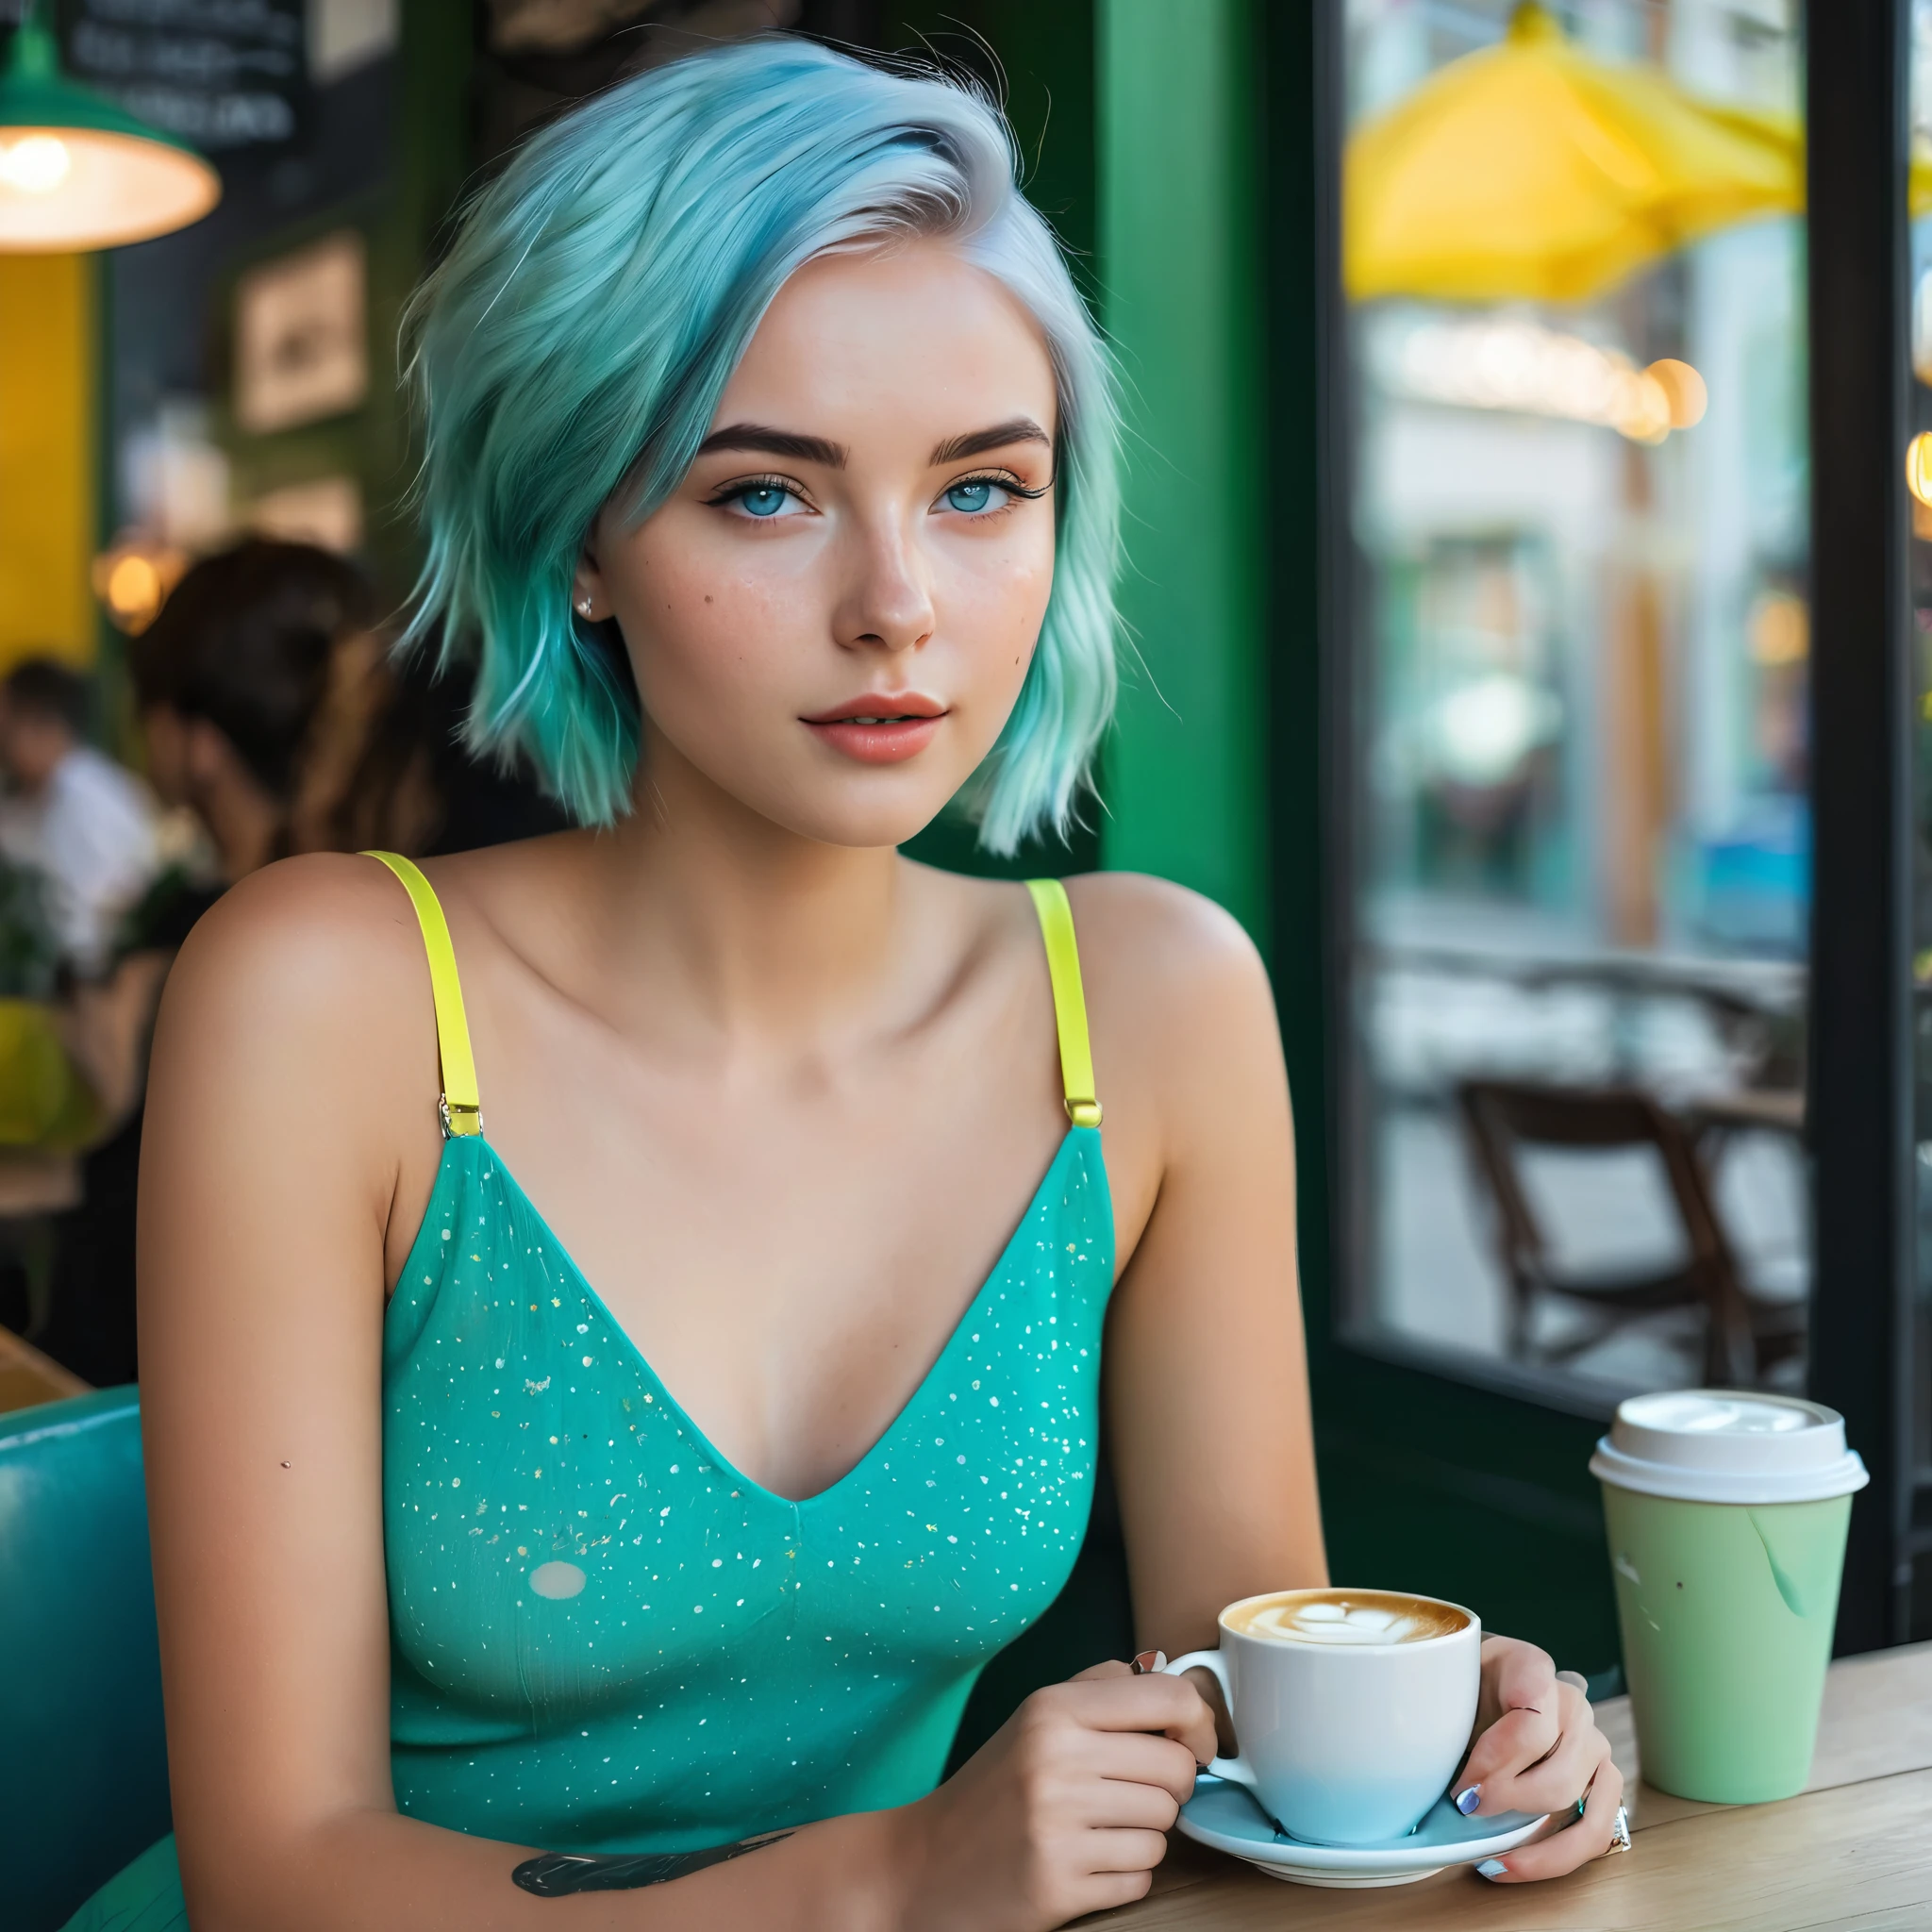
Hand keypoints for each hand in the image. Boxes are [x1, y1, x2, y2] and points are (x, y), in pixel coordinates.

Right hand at [893, 1659, 1215, 1929]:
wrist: (927, 1863)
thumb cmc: (995, 1787)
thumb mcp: (1037, 1718)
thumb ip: (1104, 1691)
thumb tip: (1180, 1694)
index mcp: (1053, 1709)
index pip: (1169, 1698)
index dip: (1200, 1722)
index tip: (1196, 1741)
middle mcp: (1056, 1761)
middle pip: (1177, 1770)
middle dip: (1170, 1787)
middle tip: (1132, 1792)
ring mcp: (1058, 1826)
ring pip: (1165, 1828)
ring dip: (1144, 1834)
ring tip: (1099, 1828)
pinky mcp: (1060, 1886)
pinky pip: (1141, 1878)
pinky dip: (1124, 1875)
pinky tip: (1087, 1862)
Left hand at [1450, 1636, 1622, 1881]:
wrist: (1477, 1682)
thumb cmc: (1461, 1685)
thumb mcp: (1443, 1678)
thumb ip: (1441, 1708)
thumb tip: (1439, 1776)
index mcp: (1532, 1667)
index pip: (1531, 1719)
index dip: (1496, 1761)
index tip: (1461, 1787)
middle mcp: (1572, 1704)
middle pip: (1556, 1774)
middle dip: (1510, 1804)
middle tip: (1468, 1810)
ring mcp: (1593, 1743)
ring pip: (1581, 1808)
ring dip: (1534, 1842)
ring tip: (1491, 1857)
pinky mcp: (1602, 1780)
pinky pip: (1596, 1830)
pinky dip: (1555, 1857)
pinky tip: (1512, 1864)